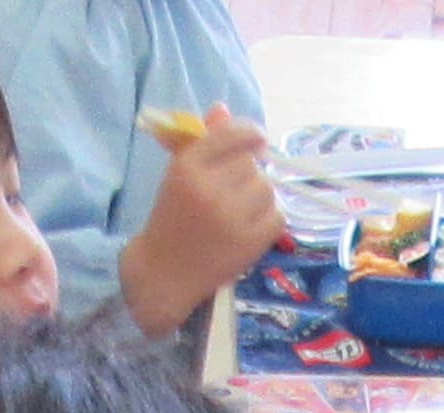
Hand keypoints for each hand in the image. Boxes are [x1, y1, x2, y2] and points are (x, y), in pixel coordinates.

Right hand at [124, 111, 283, 328]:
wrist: (165, 271)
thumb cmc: (173, 218)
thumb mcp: (180, 174)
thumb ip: (203, 141)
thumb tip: (224, 109)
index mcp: (188, 165)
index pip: (231, 134)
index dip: (250, 133)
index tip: (258, 140)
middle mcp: (209, 187)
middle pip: (252, 163)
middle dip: (249, 173)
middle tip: (235, 190)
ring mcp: (230, 216)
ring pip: (267, 188)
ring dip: (260, 196)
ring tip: (241, 210)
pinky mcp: (249, 242)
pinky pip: (278, 216)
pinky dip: (270, 219)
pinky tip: (251, 227)